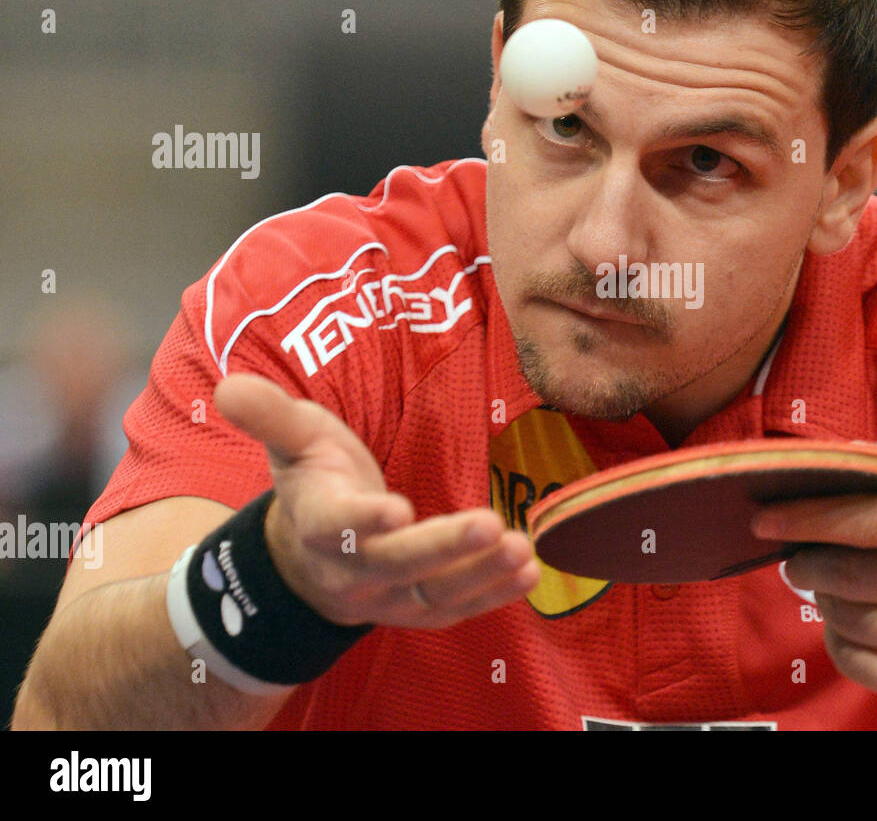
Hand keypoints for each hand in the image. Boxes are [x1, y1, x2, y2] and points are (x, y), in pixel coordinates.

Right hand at [214, 373, 539, 629]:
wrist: (308, 558)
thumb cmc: (313, 484)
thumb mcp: (292, 442)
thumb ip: (269, 415)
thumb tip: (229, 384)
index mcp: (318, 522)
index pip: (338, 526)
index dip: (364, 521)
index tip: (397, 508)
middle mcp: (351, 569)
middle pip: (397, 564)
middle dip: (443, 547)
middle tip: (489, 525)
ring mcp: (387, 596)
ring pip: (433, 594)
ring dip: (480, 575)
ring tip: (521, 551)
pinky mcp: (418, 608)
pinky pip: (456, 609)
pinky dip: (493, 596)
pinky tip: (530, 573)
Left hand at [751, 447, 876, 709]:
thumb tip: (830, 456)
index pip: (868, 521)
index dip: (810, 519)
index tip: (765, 521)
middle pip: (848, 577)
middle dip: (809, 566)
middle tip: (797, 561)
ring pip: (846, 620)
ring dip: (824, 602)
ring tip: (832, 590)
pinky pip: (852, 662)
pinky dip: (837, 641)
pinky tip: (851, 625)